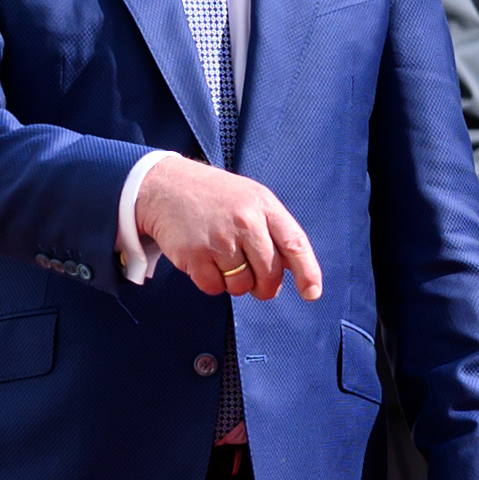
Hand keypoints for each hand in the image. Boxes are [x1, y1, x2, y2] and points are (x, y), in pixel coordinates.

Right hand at [132, 157, 323, 297]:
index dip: (307, 272)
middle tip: (258, 285)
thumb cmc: (216, 198)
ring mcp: (219, 239)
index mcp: (264, 206)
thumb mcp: (251, 200)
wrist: (166, 186)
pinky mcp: (195, 254)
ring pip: (241, 286)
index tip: (312, 293)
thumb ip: (273, 230)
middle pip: (269, 273)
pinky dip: (212, 283)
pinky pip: (214, 288)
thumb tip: (291, 271)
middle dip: (266, 287)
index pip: (294, 243)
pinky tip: (204, 261)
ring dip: (235, 283)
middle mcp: (244, 221)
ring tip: (223, 260)